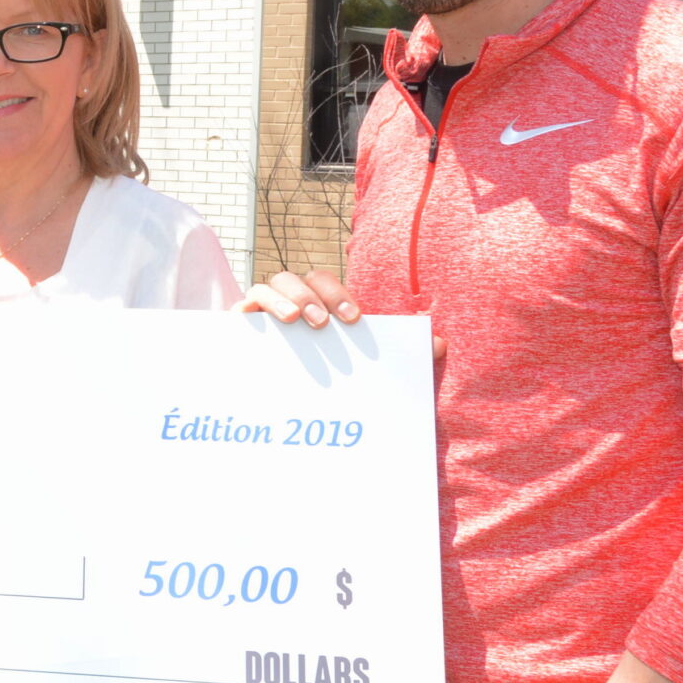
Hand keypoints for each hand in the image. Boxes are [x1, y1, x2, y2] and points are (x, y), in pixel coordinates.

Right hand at [235, 270, 446, 358]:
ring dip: (281, 299)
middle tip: (323, 323)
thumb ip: (401, 354)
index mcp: (318, 305)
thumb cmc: (327, 375)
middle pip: (295, 278)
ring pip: (266, 286)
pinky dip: (250, 309)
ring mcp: (261, 313)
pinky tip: (261, 324)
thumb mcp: (364, 367)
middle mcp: (289, 302)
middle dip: (310, 295)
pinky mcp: (240, 327)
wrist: (279, 403)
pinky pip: (240, 308)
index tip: (353, 319)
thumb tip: (442, 344)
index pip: (326, 282)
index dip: (338, 293)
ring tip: (295, 320)